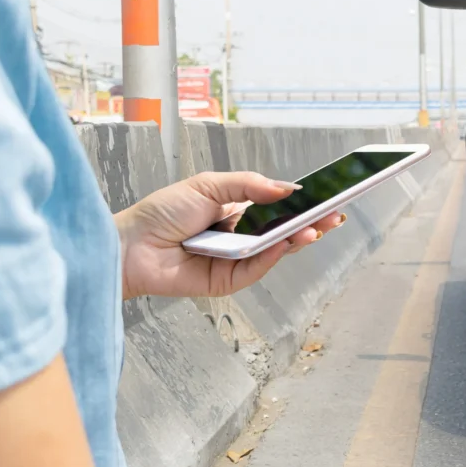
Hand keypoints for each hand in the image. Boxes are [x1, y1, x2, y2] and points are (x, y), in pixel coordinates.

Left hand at [116, 172, 344, 299]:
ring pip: (276, 252)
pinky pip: (256, 270)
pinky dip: (273, 257)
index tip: (329, 198)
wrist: (130, 244)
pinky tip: (285, 244)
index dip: (304, 205)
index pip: (279, 209)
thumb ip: (249, 185)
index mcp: (238, 212)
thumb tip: (286, 188)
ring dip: (298, 240)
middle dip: (312, 224)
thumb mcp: (208, 184)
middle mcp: (241, 237)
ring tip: (315, 229)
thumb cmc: (161, 213)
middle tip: (335, 216)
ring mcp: (236, 260)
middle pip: (285, 232)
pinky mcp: (227, 282)